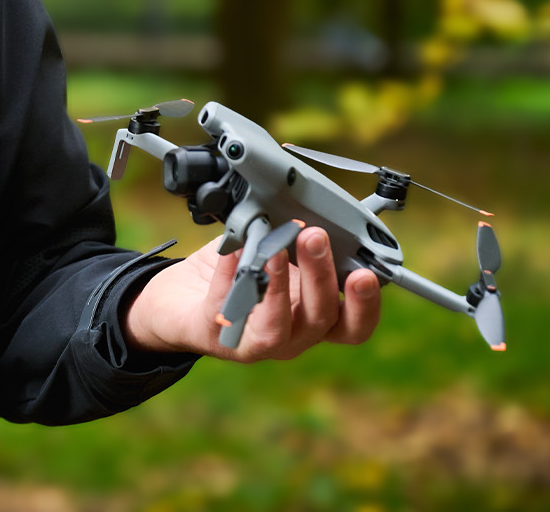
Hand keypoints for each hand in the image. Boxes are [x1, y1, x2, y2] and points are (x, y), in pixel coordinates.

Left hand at [122, 226, 380, 361]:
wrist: (182, 299)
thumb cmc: (238, 276)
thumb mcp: (276, 256)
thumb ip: (295, 240)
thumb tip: (309, 207)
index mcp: (314, 318)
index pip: (353, 326)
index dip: (365, 305)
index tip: (367, 273)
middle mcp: (292, 337)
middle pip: (320, 318)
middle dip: (321, 275)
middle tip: (314, 236)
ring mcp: (256, 343)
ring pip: (277, 325)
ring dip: (279, 284)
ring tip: (275, 248)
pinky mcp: (219, 338)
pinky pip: (228, 308)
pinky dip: (231, 276)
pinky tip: (232, 250)